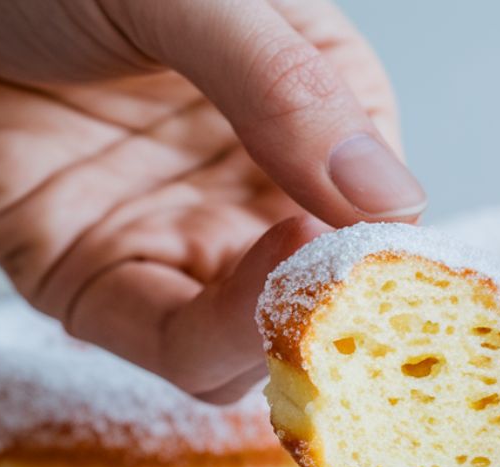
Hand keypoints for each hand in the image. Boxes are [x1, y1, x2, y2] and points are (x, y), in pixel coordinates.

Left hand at [0, 0, 424, 400]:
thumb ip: (286, 87)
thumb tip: (393, 202)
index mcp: (307, 105)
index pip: (381, 208)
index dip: (393, 244)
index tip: (395, 256)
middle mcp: (254, 186)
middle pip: (329, 289)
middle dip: (347, 306)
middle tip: (352, 288)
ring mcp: (182, 239)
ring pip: (264, 338)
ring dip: (289, 332)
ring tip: (297, 279)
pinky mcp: (104, 284)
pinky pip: (179, 348)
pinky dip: (222, 345)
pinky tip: (248, 309)